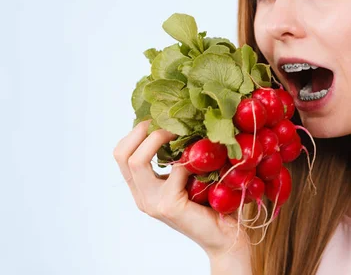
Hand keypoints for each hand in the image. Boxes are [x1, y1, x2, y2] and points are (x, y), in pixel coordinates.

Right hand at [113, 119, 250, 264]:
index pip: (122, 153)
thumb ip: (179, 156)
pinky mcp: (168, 205)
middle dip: (144, 130)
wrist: (227, 236)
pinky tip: (206, 160)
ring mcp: (152, 202)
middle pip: (121, 153)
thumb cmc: (213, 203)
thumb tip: (184, 117)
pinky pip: (174, 170)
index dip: (138, 131)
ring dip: (161, 138)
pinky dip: (190, 159)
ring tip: (183, 132)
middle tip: (170, 122)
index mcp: (143, 188)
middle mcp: (142, 196)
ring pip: (137, 160)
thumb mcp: (189, 175)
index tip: (162, 118)